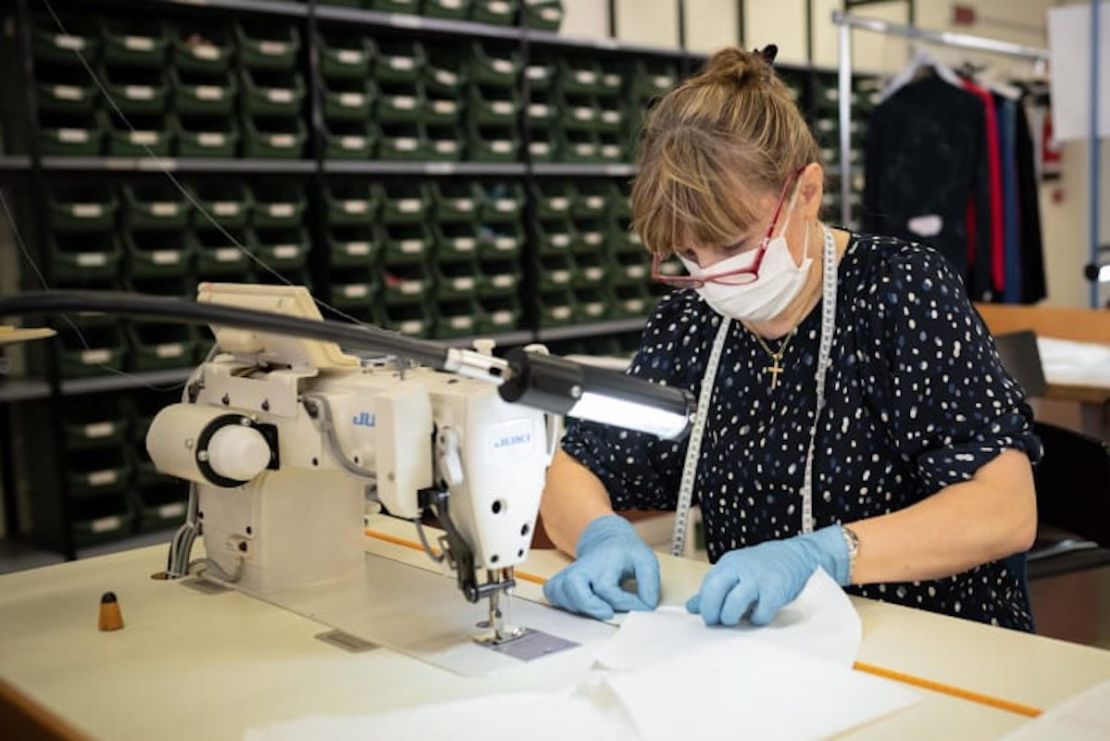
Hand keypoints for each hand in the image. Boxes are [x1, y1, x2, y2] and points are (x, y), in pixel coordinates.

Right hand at [543, 514, 660, 620]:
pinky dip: (562, 602)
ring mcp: (569, 572)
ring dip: (577, 606)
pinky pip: (552, 593)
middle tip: (607, 612)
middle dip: (588, 604)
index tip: (640, 604)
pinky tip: (579, 604)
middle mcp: (583, 566)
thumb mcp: (645, 561)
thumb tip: (646, 606)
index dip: (624, 602)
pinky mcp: (561, 580)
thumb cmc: (624, 553)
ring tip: (596, 608)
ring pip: (559, 591)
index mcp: (604, 560)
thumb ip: (650, 584)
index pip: (606, 587)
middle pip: (572, 585)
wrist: (606, 540)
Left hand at [686, 526, 849, 626]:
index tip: (707, 616)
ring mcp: (758, 578)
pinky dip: (757, 620)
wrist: (796, 554)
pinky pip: (760, 614)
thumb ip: (714, 588)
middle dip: (712, 612)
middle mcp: (741, 568)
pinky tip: (758, 616)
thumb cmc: (762, 567)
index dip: (704, 604)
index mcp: (729, 563)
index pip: (707, 585)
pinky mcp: (776, 590)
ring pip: (734, 605)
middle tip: (716, 622)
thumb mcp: (735, 571)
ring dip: (730, 617)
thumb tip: (691, 607)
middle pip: (714, 592)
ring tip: (735, 619)